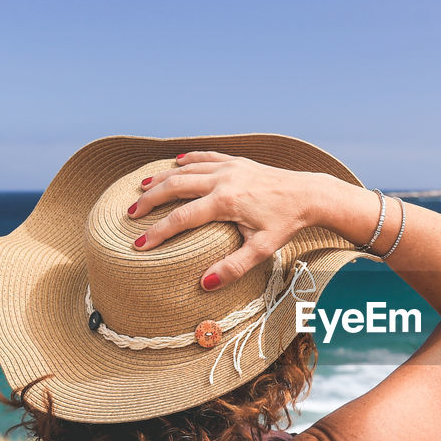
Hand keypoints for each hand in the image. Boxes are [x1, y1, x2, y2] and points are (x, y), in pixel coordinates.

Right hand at [129, 151, 333, 289]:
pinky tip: (174, 163)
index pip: (182, 218)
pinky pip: (204, 156)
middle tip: (132, 214)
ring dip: (162, 178)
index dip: (158, 232)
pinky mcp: (236, 161)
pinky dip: (186, 159)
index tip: (141, 245)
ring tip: (142, 189)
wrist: (308, 194)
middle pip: (175, 187)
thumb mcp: (262, 250)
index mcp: (226, 202)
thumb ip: (233, 267)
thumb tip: (205, 284)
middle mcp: (223, 179)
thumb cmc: (285, 224)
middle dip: (150, 200)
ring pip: (186, 168)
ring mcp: (229, 167)